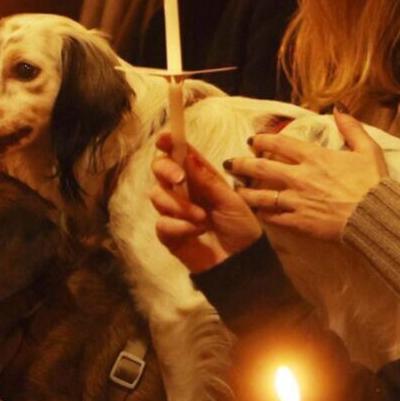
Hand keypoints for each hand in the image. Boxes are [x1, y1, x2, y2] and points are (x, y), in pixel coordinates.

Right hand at [150, 132, 261, 273]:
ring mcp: (174, 212)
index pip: (180, 154)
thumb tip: (187, 154)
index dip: (169, 143)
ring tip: (202, 218)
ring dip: (180, 205)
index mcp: (201, 177)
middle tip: (181, 178)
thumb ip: (206, 179)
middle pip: (159, 169)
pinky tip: (196, 231)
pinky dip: (179, 225)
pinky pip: (162, 223)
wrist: (242, 262)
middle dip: (167, 169)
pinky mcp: (169, 233)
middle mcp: (183, 191)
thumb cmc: (241, 227)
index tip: (164, 138)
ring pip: (158, 196)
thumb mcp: (230, 200)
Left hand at [226, 111, 388, 239]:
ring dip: (246, 192)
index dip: (262, 141)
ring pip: (262, 196)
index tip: (252, 141)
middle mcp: (300, 177)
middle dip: (242, 164)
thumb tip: (339, 107)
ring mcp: (297, 201)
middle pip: (262, 168)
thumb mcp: (367, 150)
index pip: (279, 144)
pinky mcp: (299, 222)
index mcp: (315, 158)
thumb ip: (351, 127)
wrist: (375, 217)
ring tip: (237, 189)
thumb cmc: (373, 184)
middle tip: (230, 163)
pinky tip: (257, 213)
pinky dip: (263, 215)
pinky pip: (274, 217)